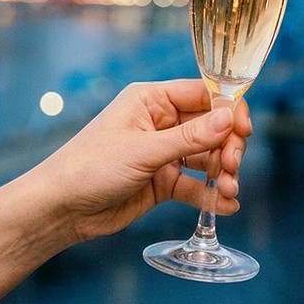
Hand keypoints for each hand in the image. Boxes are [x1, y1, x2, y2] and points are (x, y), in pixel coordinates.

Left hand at [38, 80, 251, 242]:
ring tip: (229, 191)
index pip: (203, 94)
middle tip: (231, 167)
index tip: (243, 131)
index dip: (228, 110)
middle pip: (211, 127)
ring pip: (206, 157)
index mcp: (151, 100)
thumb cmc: (90, 167)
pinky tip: (226, 206)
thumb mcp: (143, 150)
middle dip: (227, 146)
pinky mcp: (162, 182)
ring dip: (222, 173)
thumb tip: (229, 118)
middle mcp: (160, 122)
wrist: (60, 209)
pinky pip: (195, 185)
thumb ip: (190, 137)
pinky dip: (211, 194)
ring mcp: (162, 153)